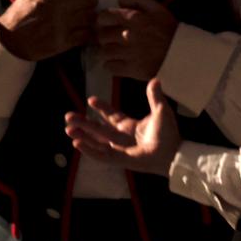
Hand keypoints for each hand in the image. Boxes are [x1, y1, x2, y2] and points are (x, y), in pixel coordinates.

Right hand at [0, 0, 95, 61]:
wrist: (9, 40)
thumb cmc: (21, 10)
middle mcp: (58, 7)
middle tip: (80, 3)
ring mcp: (63, 26)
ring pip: (91, 16)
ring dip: (89, 15)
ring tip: (81, 16)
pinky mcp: (65, 42)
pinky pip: (87, 34)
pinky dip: (86, 31)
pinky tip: (79, 30)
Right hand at [63, 77, 180, 176]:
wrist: (173, 154)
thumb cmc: (169, 134)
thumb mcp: (161, 112)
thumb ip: (155, 97)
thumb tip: (155, 79)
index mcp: (130, 126)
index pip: (111, 116)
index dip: (102, 108)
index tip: (91, 100)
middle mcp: (122, 138)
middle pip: (98, 129)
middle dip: (83, 123)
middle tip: (68, 116)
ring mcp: (120, 150)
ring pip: (96, 142)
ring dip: (82, 136)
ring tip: (68, 129)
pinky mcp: (119, 160)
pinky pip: (101, 156)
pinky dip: (89, 150)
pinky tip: (77, 143)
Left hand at [96, 0, 177, 80]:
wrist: (183, 54)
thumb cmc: (170, 30)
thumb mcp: (158, 9)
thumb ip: (139, 0)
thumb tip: (119, 1)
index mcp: (133, 18)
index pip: (103, 17)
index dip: (103, 20)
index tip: (107, 24)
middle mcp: (127, 35)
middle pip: (101, 36)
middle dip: (104, 37)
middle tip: (110, 39)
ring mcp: (128, 53)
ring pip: (104, 52)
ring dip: (107, 52)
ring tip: (114, 52)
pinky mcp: (132, 69)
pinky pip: (109, 67)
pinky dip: (110, 65)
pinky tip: (117, 62)